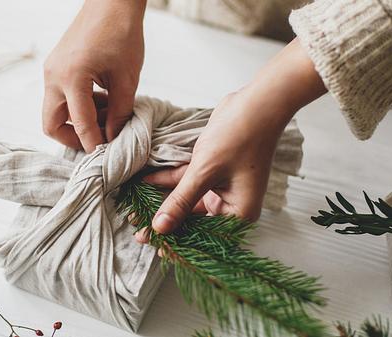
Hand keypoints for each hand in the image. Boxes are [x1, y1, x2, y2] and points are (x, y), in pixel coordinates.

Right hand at [42, 0, 145, 151]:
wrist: (111, 2)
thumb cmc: (122, 34)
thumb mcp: (127, 78)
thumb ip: (120, 113)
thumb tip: (114, 139)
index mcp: (72, 77)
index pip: (81, 124)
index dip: (95, 145)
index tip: (107, 158)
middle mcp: (53, 76)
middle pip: (51, 124)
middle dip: (74, 139)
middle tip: (99, 142)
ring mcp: (50, 71)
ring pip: (54, 112)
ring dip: (77, 122)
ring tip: (107, 116)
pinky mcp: (54, 67)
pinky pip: (59, 97)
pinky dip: (77, 106)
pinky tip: (101, 101)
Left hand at [135, 38, 326, 242]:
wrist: (256, 103)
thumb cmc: (239, 138)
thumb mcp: (204, 172)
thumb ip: (180, 201)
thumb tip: (160, 227)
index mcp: (238, 213)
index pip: (204, 236)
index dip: (178, 243)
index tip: (155, 248)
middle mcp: (231, 204)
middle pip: (193, 221)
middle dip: (166, 223)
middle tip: (139, 233)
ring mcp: (221, 187)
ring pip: (186, 200)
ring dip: (162, 202)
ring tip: (135, 211)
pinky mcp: (212, 171)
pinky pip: (186, 181)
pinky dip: (167, 181)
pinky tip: (145, 182)